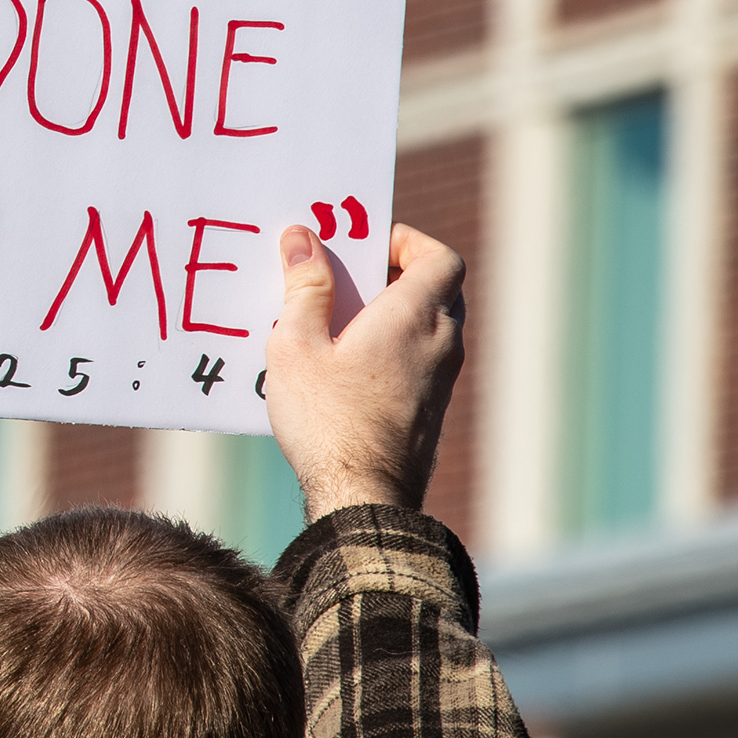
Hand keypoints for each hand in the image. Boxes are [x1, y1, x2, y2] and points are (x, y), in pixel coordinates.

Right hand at [265, 220, 462, 516]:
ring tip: (333, 320)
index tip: (363, 243)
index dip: (407, 240)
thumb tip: (303, 238)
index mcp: (414, 317)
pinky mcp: (429, 412)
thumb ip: (305, 288)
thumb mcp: (297, 345)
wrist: (363, 500)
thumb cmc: (328, 421)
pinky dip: (392, 348)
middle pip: (436, 289)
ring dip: (390, 314)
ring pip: (428, 328)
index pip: (440, 258)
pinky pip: (419, 361)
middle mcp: (440, 345)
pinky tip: (343, 365)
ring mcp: (441, 383)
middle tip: (342, 274)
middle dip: (393, 273)